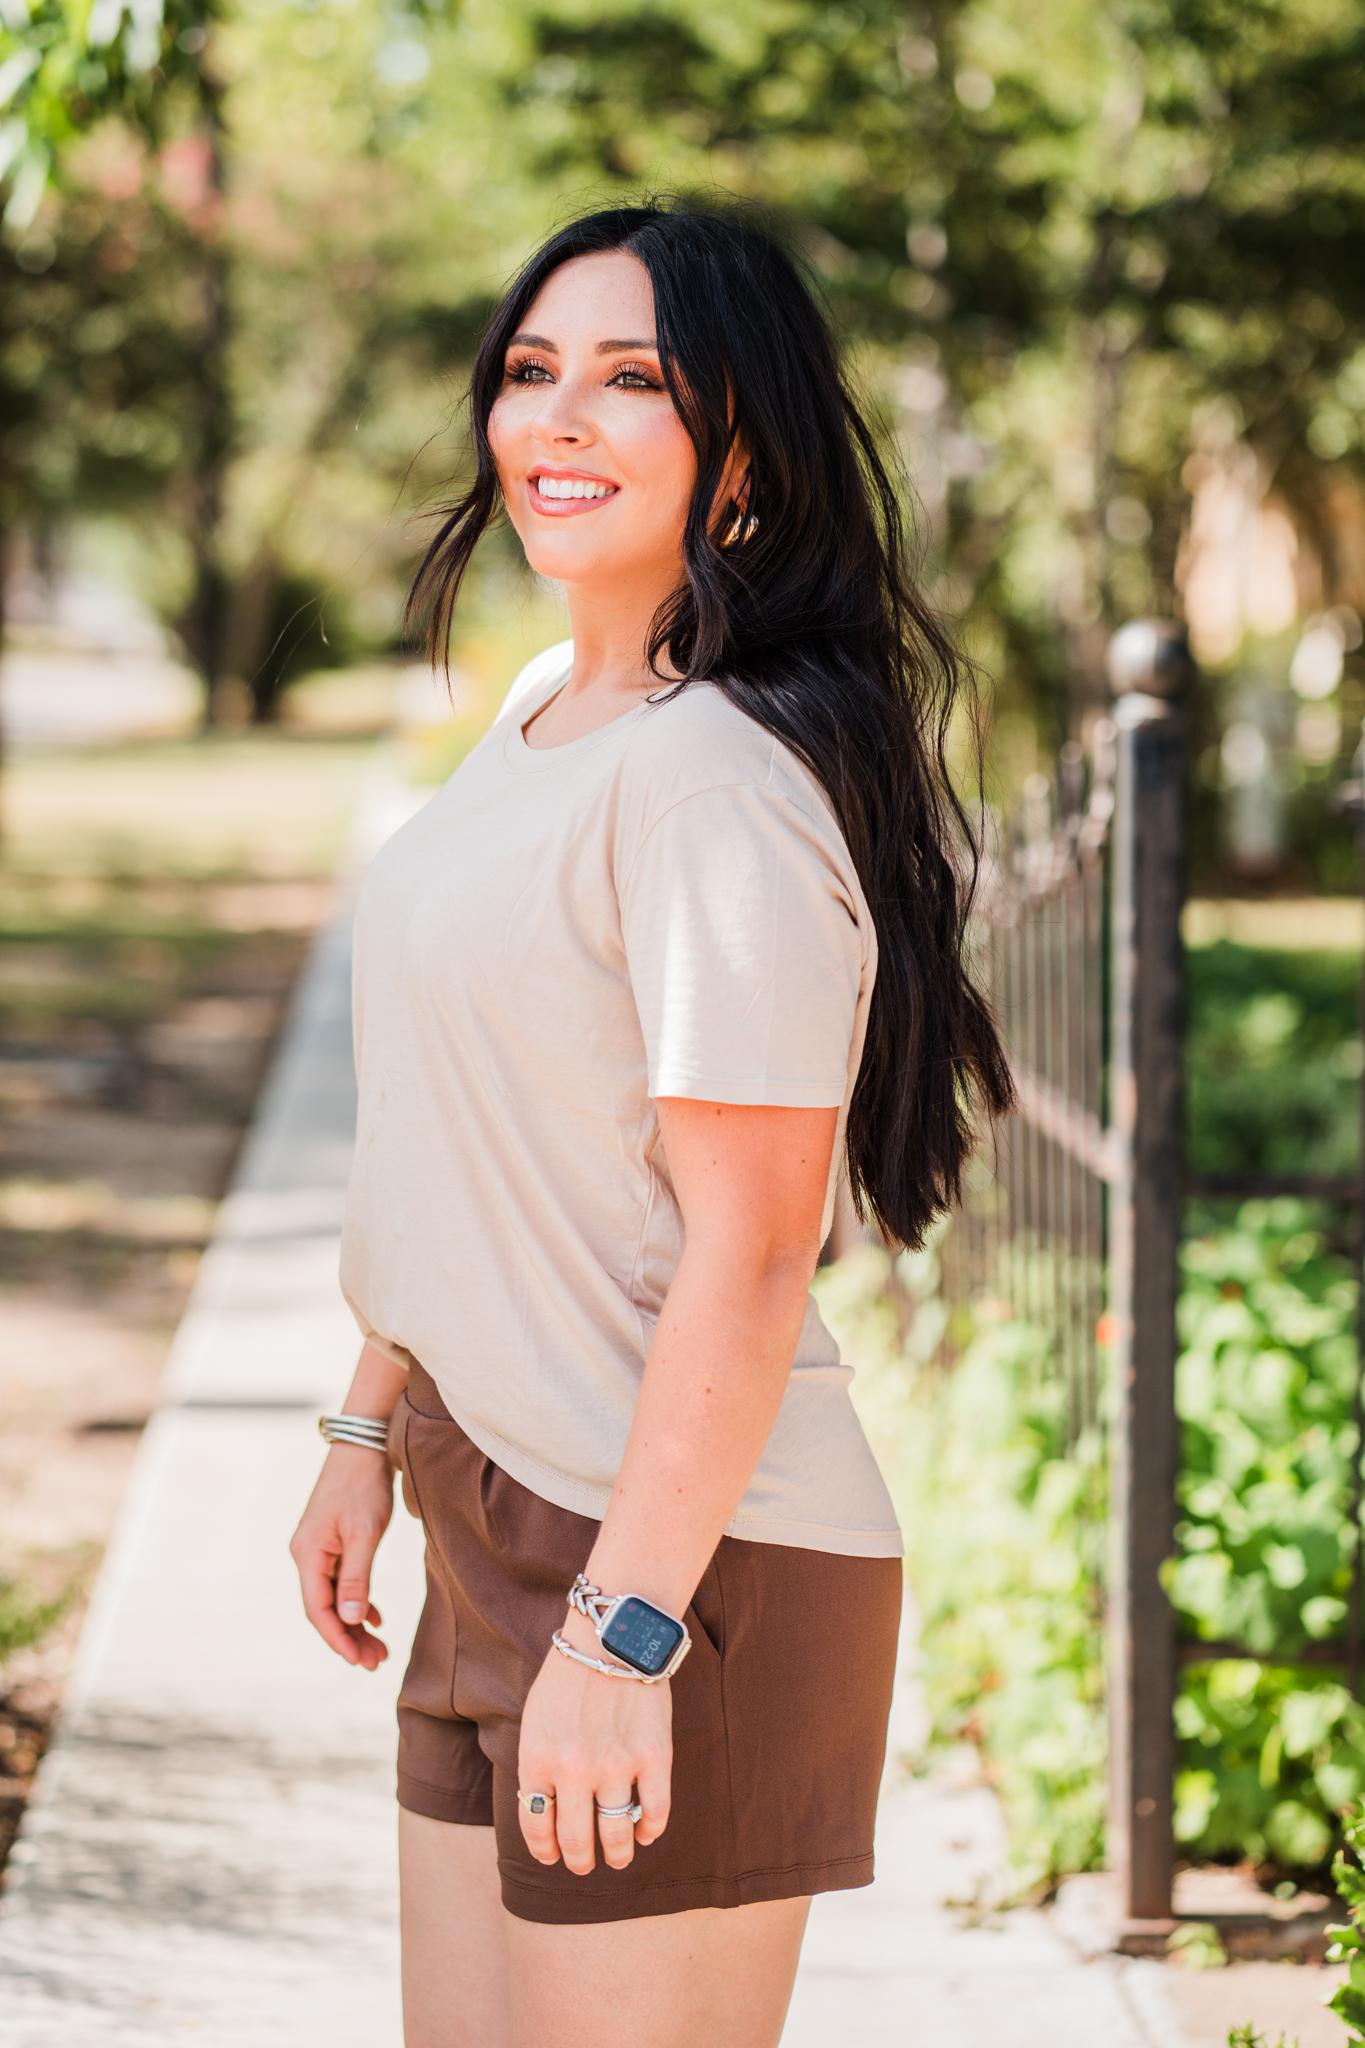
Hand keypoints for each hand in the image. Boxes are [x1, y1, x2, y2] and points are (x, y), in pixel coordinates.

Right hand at [289, 1443, 394, 1670]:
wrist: (364, 1445)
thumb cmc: (363, 1486)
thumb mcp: (364, 1533)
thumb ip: (357, 1578)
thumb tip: (351, 1619)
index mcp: (308, 1555)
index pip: (318, 1610)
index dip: (338, 1639)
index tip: (359, 1662)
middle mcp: (307, 1555)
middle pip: (326, 1608)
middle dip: (350, 1637)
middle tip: (377, 1662)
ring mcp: (319, 1548)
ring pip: (335, 1597)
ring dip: (355, 1623)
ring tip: (380, 1648)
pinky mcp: (334, 1541)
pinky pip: (342, 1581)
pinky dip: (358, 1601)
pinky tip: (375, 1617)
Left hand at [516, 1606, 672, 1874]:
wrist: (613, 1635)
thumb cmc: (569, 1676)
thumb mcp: (535, 1720)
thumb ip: (537, 1766)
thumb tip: (544, 1813)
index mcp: (537, 1759)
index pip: (537, 1826)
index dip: (545, 1850)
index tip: (553, 1856)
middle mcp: (574, 1770)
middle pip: (577, 1840)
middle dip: (580, 1861)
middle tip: (585, 1865)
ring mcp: (616, 1765)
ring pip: (617, 1836)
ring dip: (618, 1855)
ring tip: (619, 1857)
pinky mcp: (654, 1756)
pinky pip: (655, 1812)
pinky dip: (651, 1830)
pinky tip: (646, 1832)